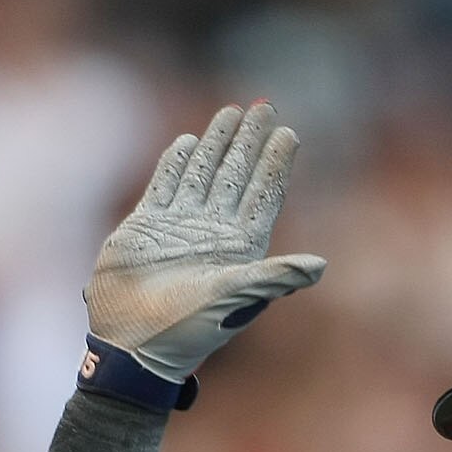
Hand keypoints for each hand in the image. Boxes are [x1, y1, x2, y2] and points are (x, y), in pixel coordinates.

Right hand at [85, 101, 327, 385]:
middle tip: (265, 107)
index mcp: (239, 248)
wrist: (131, 344)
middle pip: (237, 175)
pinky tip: (188, 142)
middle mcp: (212, 232)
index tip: (289, 134)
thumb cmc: (186, 330)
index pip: (264, 195)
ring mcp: (179, 227)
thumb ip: (273, 278)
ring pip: (203, 172)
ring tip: (232, 112)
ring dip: (218, 144)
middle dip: (250, 141)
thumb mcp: (234, 299)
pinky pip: (164, 184)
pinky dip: (176, 162)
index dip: (276, 164)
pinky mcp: (145, 227)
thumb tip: (320, 266)